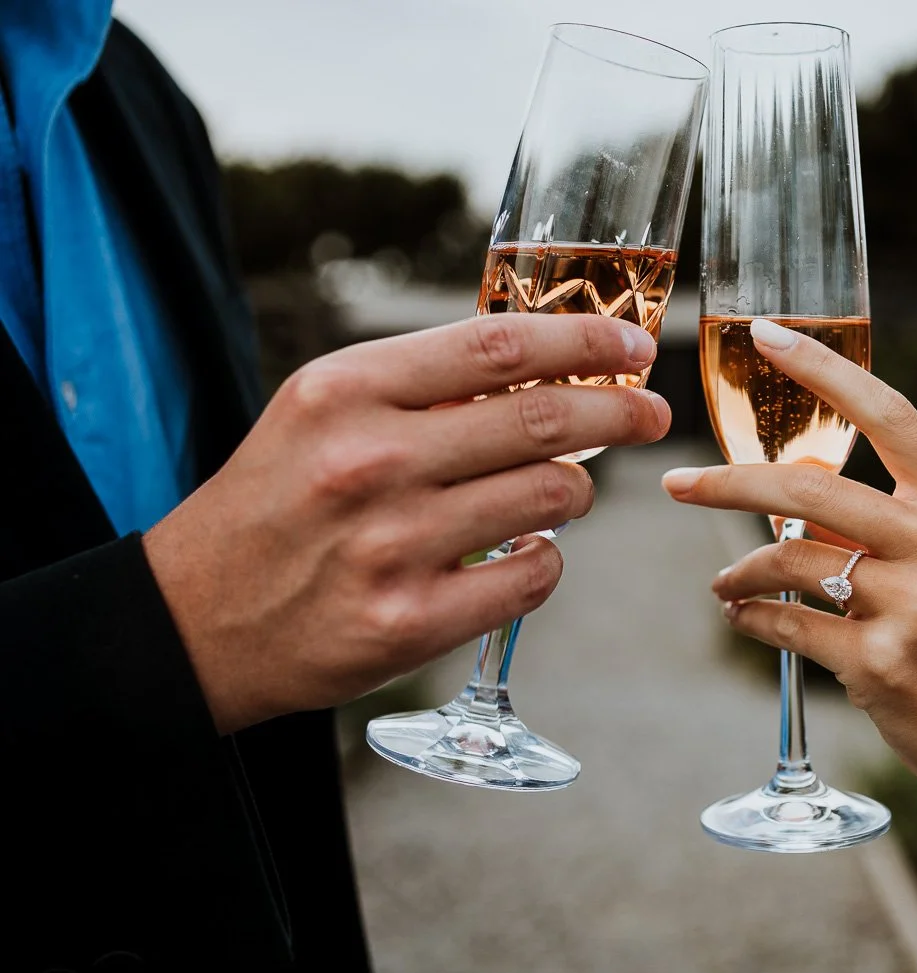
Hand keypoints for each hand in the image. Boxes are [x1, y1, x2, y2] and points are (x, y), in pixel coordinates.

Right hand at [146, 313, 668, 733]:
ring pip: (551, 497)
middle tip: (650, 413)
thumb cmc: (277, 501)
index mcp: (346, 391)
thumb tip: (548, 363)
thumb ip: (423, 385)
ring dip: (578, 490)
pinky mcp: (410, 622)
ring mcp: (393, 546)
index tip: (633, 344)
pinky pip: (533, 575)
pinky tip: (522, 550)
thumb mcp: (323, 413)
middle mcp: (370, 461)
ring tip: (562, 489)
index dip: (584, 338)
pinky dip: (545, 558)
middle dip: (620, 410)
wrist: (197, 619)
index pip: (498, 346)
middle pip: (542, 419)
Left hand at [662, 319, 916, 802]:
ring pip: (790, 557)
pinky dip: (752, 617)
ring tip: (726, 584)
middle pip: (811, 487)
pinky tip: (745, 618)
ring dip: (740, 570)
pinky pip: (788, 623)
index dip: (824, 368)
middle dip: (728, 482)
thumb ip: (896, 519)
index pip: (889, 413)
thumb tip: (791, 493)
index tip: (765, 335)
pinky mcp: (883, 662)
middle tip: (678, 485)